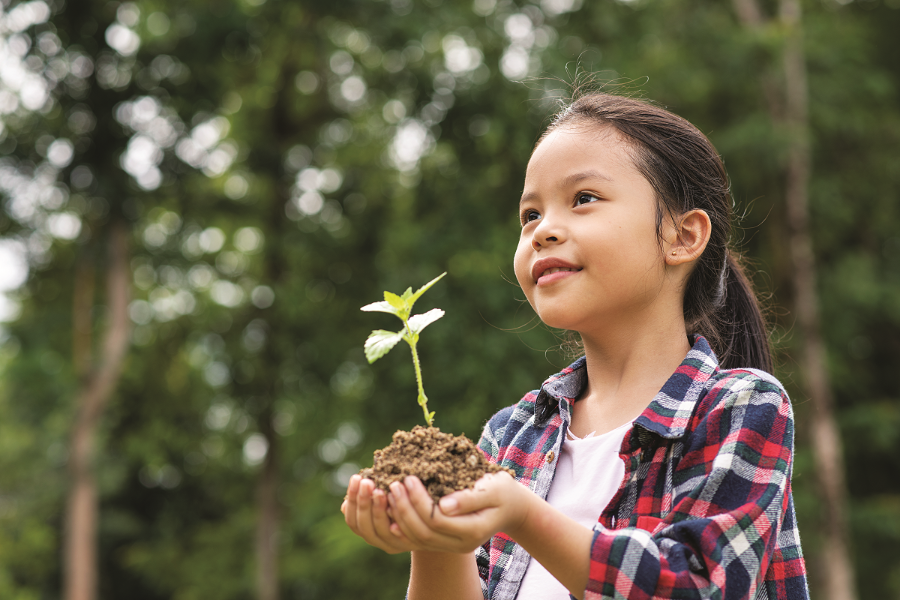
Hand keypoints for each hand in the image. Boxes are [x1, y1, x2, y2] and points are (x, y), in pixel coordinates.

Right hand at [341, 474, 416, 553]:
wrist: (433, 525)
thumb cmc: (405, 503)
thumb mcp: (387, 498)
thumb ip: (372, 496)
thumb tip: (354, 488)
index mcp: (368, 530)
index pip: (353, 520)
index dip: (352, 500)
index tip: (357, 478)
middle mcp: (379, 541)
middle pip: (364, 526)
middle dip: (363, 502)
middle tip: (367, 482)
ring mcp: (394, 545)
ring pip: (380, 530)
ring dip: (378, 509)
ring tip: (380, 490)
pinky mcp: (411, 543)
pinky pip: (400, 532)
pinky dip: (396, 517)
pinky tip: (397, 501)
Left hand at [386, 471, 533, 553]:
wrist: (510, 507)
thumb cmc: (502, 490)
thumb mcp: (494, 488)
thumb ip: (470, 498)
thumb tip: (444, 505)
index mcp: (473, 530)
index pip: (437, 520)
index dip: (419, 500)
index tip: (409, 477)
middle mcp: (461, 544)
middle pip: (424, 533)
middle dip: (405, 508)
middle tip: (394, 484)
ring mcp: (452, 546)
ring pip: (417, 539)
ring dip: (399, 516)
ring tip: (390, 492)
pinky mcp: (444, 541)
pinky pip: (418, 539)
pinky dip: (402, 524)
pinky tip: (392, 508)